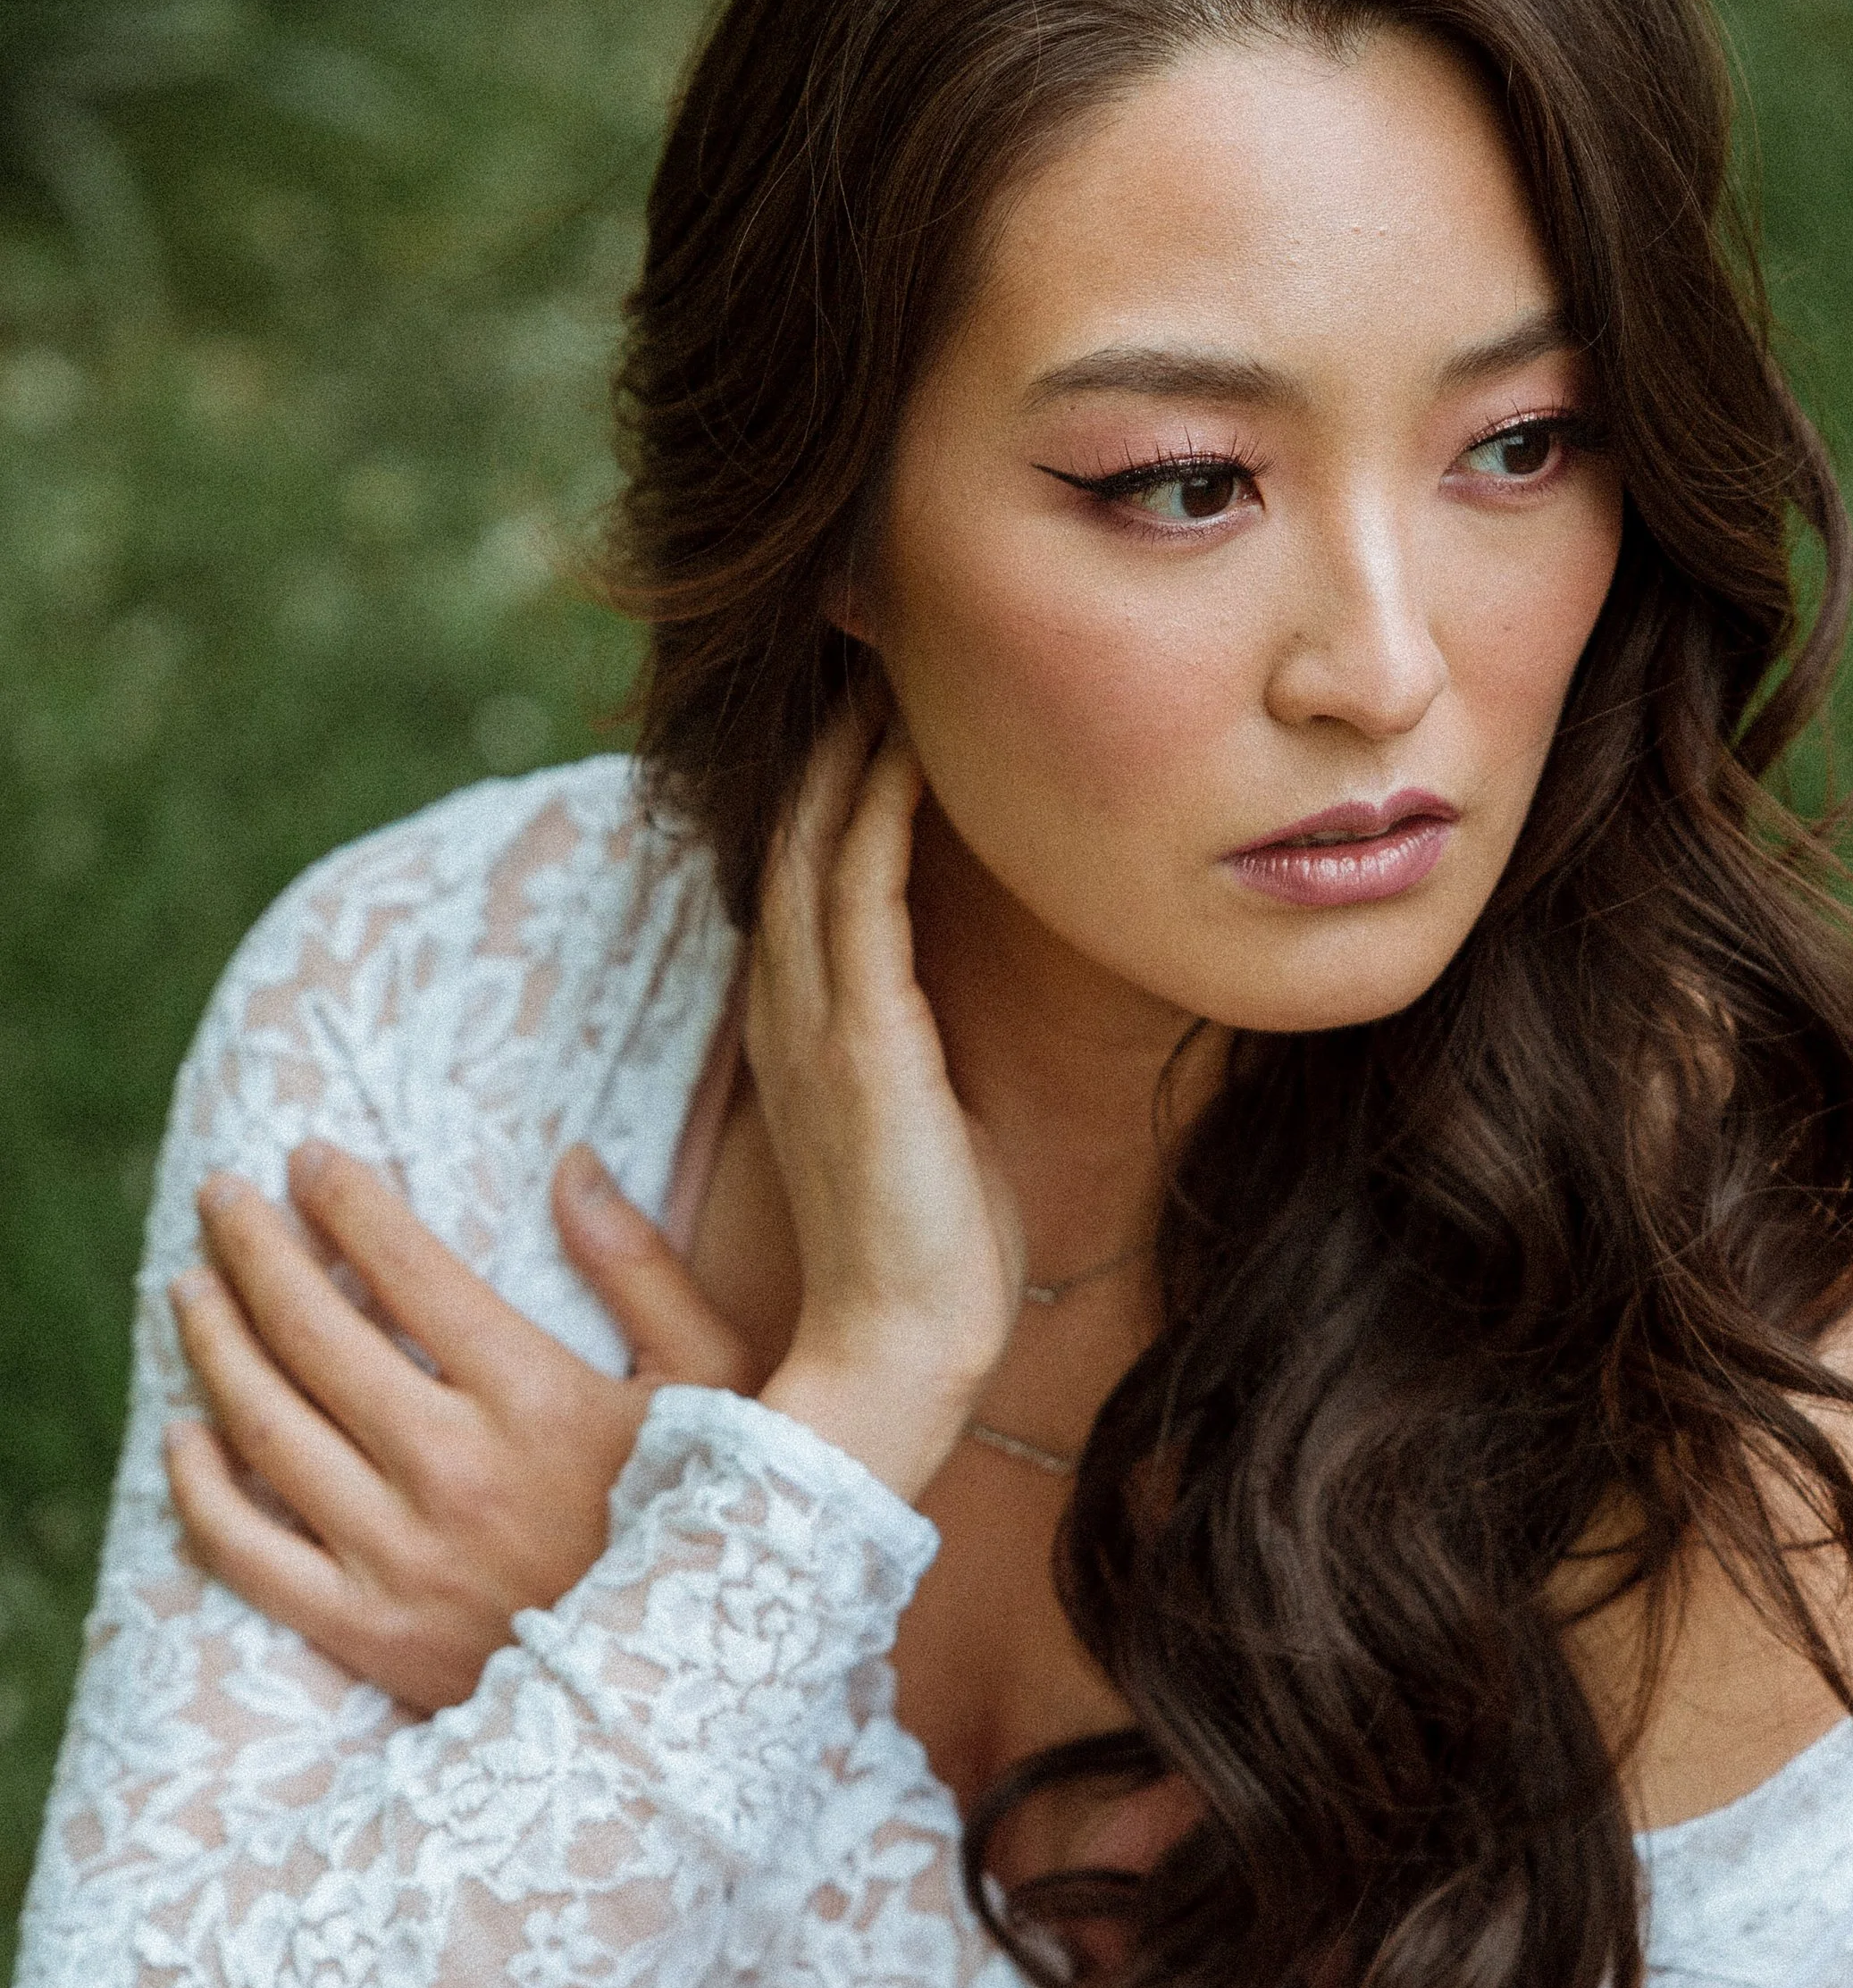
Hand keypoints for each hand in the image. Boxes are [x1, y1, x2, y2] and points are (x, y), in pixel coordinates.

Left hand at [166, 1139, 748, 1711]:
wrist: (698, 1694)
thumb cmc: (717, 1515)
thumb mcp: (717, 1379)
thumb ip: (641, 1267)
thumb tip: (572, 1163)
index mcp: (537, 1398)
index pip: (406, 1270)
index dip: (345, 1202)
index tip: (306, 1158)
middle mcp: (455, 1471)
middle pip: (313, 1334)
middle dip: (254, 1249)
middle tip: (220, 1197)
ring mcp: (402, 1559)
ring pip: (268, 1429)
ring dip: (215, 1345)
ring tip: (190, 1287)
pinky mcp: (370, 1635)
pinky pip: (249, 1553)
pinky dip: (201, 1490)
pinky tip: (184, 1435)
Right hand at [748, 712, 1026, 1497]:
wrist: (903, 1348)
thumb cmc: (928, 1251)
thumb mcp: (914, 1126)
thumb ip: (904, 1053)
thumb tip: (929, 1010)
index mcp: (797, 1027)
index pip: (794, 871)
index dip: (819, 778)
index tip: (865, 697)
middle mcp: (790, 1008)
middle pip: (789, 832)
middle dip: (824, 733)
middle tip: (866, 639)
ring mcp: (819, 1020)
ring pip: (816, 843)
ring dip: (852, 747)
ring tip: (889, 659)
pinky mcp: (865, 1038)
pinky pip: (863, 891)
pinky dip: (882, 810)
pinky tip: (912, 746)